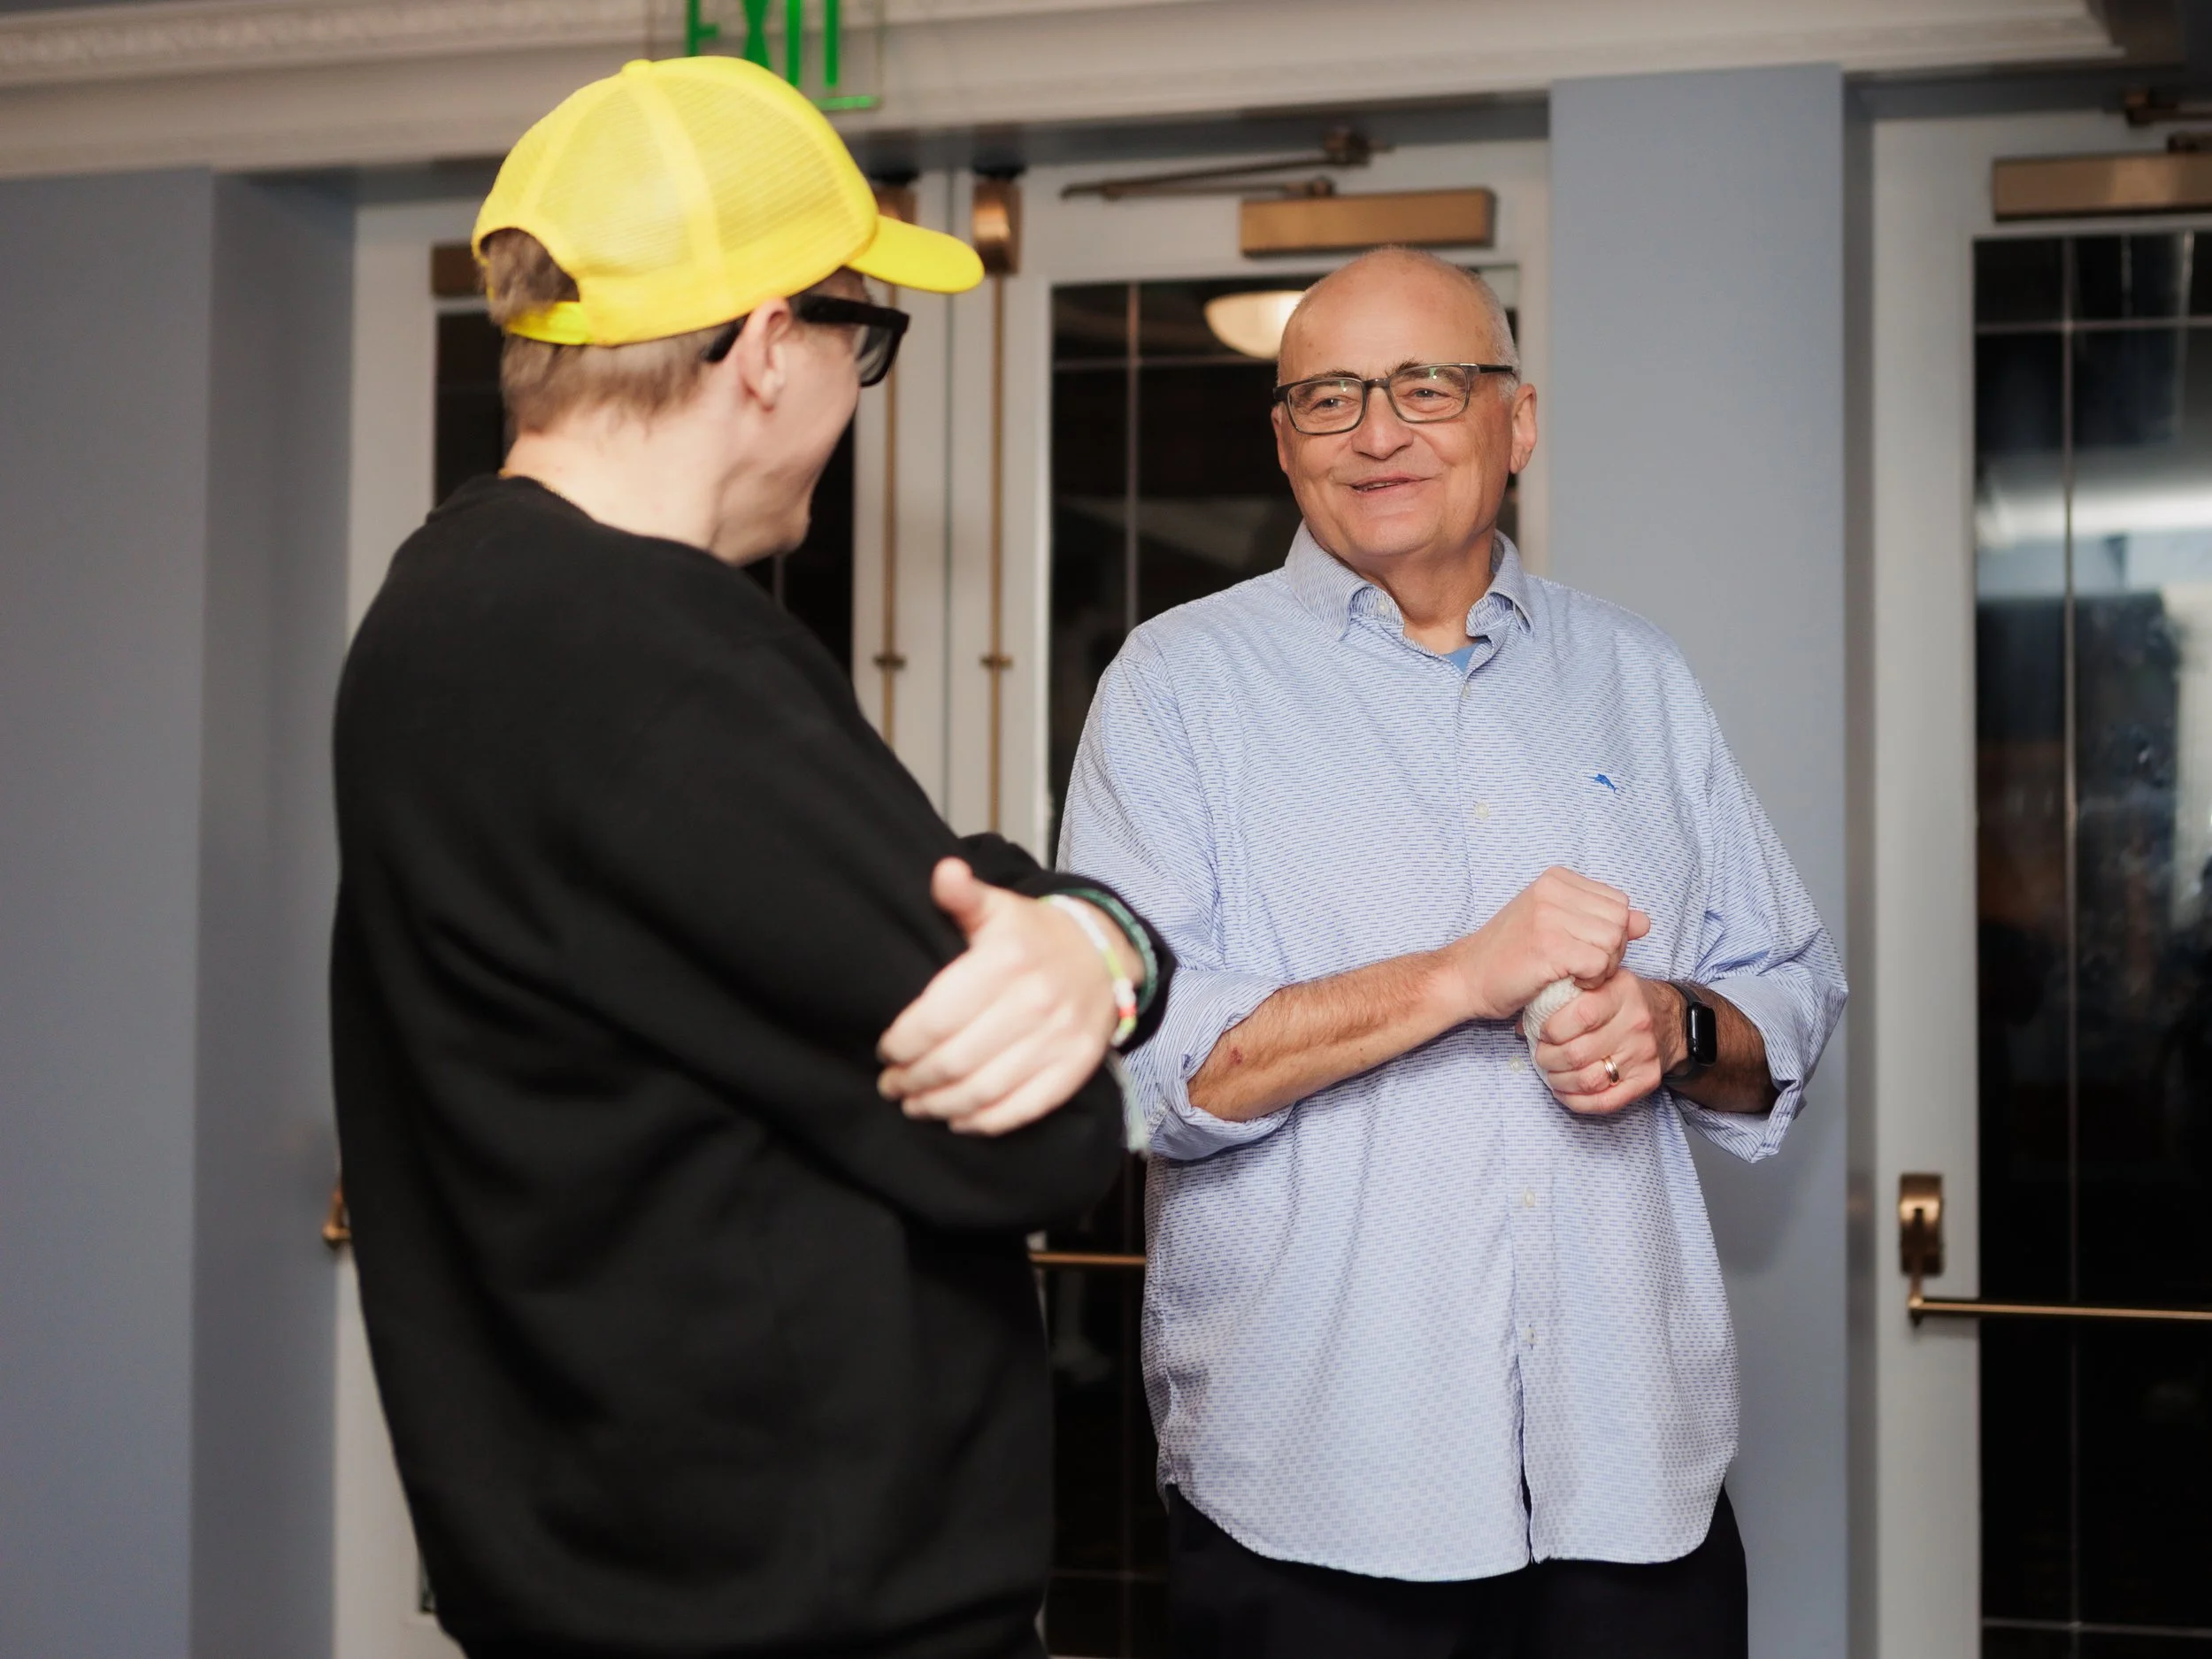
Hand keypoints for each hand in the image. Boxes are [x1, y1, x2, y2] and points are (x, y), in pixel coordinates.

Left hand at [876, 859, 1119, 1136]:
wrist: (1102, 955)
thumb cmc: (1033, 936)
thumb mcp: (999, 908)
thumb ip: (965, 897)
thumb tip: (944, 873)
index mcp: (1006, 962)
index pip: (935, 1019)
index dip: (901, 1044)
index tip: (885, 1051)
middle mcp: (1033, 1002)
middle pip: (954, 1060)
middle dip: (912, 1079)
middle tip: (891, 1085)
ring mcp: (1057, 1039)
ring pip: (983, 1090)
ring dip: (939, 1106)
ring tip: (915, 1105)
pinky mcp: (1074, 1067)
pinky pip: (1021, 1108)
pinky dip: (984, 1122)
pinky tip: (957, 1119)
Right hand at [1445, 868, 1649, 1022]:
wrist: (1467, 977)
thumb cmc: (1511, 955)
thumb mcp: (1558, 927)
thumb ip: (1599, 921)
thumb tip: (1644, 922)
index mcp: (1556, 879)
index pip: (1618, 902)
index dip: (1610, 932)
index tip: (1581, 948)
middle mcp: (1552, 890)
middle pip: (1620, 920)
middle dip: (1611, 950)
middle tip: (1580, 966)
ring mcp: (1549, 916)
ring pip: (1613, 941)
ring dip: (1602, 967)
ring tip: (1573, 973)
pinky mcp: (1548, 946)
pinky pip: (1599, 963)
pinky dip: (1591, 979)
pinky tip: (1568, 981)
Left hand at [1531, 971, 1682, 1115]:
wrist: (1673, 1021)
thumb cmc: (1624, 1001)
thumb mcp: (1600, 983)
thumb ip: (1564, 996)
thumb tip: (1523, 1025)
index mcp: (1620, 992)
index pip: (1580, 1015)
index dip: (1552, 1029)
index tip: (1543, 1032)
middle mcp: (1635, 1023)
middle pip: (1578, 1053)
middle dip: (1548, 1059)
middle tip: (1542, 1055)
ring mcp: (1642, 1055)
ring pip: (1589, 1080)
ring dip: (1560, 1082)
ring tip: (1552, 1073)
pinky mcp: (1646, 1080)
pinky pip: (1606, 1102)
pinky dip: (1577, 1102)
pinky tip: (1565, 1092)